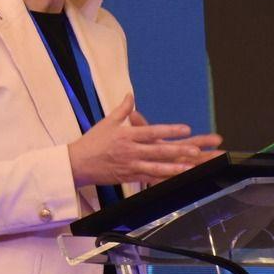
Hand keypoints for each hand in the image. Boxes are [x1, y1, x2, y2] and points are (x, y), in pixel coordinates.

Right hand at [68, 93, 224, 188]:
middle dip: (177, 151)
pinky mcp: (128, 177)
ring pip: (155, 167)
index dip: (169, 130)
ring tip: (189, 167)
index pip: (152, 131)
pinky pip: (148, 178)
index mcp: (126, 135)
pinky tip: (173, 179)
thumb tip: (130, 95)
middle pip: (157, 150)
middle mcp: (130, 150)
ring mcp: (130, 165)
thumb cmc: (92, 141)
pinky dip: (161, 179)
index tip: (185, 128)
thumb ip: (122, 109)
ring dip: (173, 167)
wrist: (77, 162)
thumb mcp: (107, 122)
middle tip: (195, 151)